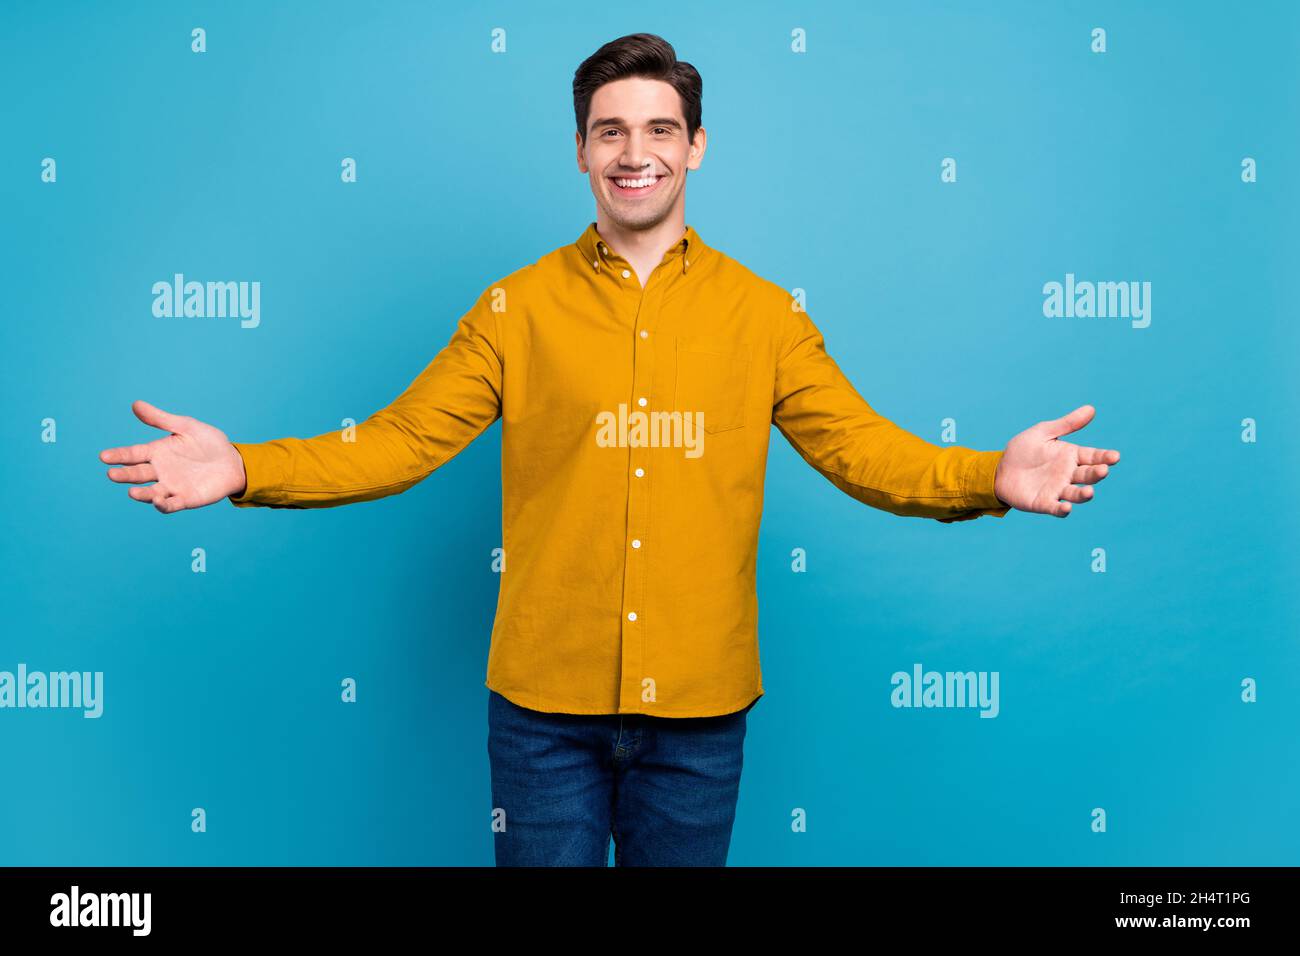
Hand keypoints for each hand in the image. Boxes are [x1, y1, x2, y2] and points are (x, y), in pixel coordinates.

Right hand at [100, 400, 246, 513]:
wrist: (234, 461)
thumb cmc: (209, 442)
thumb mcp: (186, 426)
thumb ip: (161, 419)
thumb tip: (135, 404)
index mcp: (157, 452)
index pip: (133, 454)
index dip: (119, 455)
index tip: (103, 455)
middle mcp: (160, 471)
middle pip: (138, 474)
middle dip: (124, 475)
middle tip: (112, 473)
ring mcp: (172, 486)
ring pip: (151, 492)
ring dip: (142, 494)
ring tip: (132, 492)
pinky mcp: (186, 498)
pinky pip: (172, 504)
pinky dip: (164, 505)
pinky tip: (158, 501)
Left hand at [993, 405, 1119, 517]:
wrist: (999, 469)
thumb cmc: (1023, 450)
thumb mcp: (1043, 433)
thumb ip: (1066, 424)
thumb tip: (1091, 409)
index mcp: (1071, 456)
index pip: (1093, 457)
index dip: (1105, 457)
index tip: (1115, 456)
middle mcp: (1068, 474)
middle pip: (1088, 475)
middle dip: (1097, 473)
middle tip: (1103, 470)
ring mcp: (1057, 490)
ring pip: (1076, 494)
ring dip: (1084, 495)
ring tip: (1089, 492)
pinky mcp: (1043, 503)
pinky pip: (1056, 508)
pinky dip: (1063, 509)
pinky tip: (1066, 507)